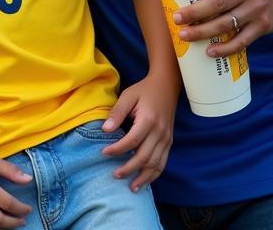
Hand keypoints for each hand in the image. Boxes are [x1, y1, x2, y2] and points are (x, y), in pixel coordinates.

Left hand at [100, 73, 175, 188]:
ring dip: (143, 177)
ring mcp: (166, 139)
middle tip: (115, 175)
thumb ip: (117, 112)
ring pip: (156, 164)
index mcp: (148, 120)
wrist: (166, 86)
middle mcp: (160, 132)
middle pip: (145, 157)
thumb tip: (105, 130)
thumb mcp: (128, 96)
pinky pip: (163, 162)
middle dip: (129, 169)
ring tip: (131, 187)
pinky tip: (145, 181)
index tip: (104, 152)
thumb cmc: (143, 90)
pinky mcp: (169, 142)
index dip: (117, 149)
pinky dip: (154, 174)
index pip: (132, 140)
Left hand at [172, 0, 272, 55]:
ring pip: (226, 24)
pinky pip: (241, 40)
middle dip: (195, 12)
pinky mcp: (263, 26)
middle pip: (219, 2)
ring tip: (185, 35)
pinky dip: (224, 48)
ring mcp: (257, 8)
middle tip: (177, 18)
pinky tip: (209, 51)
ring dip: (203, 32)